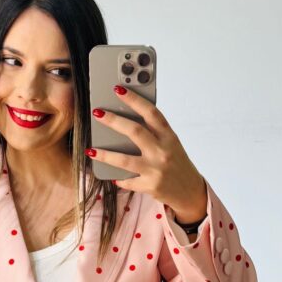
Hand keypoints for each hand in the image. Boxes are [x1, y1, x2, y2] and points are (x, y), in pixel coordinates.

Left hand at [86, 85, 207, 221]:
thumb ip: (154, 133)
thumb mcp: (170, 144)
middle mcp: (163, 151)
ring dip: (105, 155)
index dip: (134, 99)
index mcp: (169, 136)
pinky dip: (119, 178)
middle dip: (113, 120)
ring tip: (91, 150)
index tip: (118, 90)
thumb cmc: (177, 163)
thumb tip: (124, 122)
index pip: (151, 113)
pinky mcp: (150, 186)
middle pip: (135, 131)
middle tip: (97, 113)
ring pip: (125, 160)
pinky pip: (128, 181)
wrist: (189, 191)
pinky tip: (113, 176)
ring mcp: (156, 170)